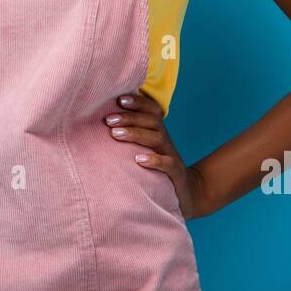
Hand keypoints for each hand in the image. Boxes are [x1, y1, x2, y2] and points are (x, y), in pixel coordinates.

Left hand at [103, 91, 209, 219]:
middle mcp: (165, 140)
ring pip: (157, 138)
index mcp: (158, 132)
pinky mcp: (176, 173)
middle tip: (108, 120)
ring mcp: (171, 156)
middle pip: (152, 121)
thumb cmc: (157, 167)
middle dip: (129, 117)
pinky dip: (154, 160)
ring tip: (115, 134)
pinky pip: (168, 164)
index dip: (138, 102)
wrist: (186, 191)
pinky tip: (138, 159)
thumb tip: (104, 123)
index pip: (152, 110)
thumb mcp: (145, 149)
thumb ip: (132, 135)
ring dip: (135, 134)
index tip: (119, 99)